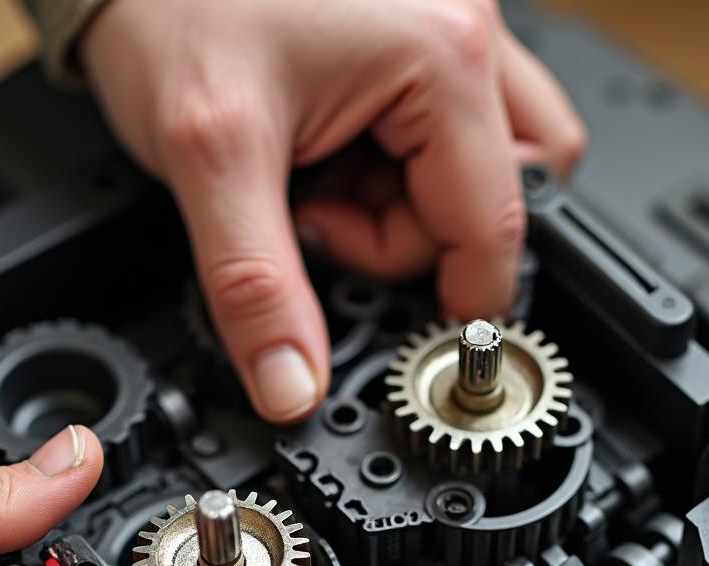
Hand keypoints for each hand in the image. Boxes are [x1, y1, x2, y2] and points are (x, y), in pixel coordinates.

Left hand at [81, 0, 583, 422]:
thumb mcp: (211, 157)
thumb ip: (257, 288)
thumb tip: (293, 386)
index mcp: (443, 55)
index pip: (496, 226)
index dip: (454, 304)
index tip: (406, 339)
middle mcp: (462, 32)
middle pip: (497, 199)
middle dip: (414, 243)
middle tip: (325, 226)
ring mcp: (440, 30)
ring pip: (468, 173)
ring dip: (396, 208)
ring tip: (312, 181)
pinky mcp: (410, 40)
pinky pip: (431, 139)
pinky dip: (382, 173)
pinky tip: (322, 154)